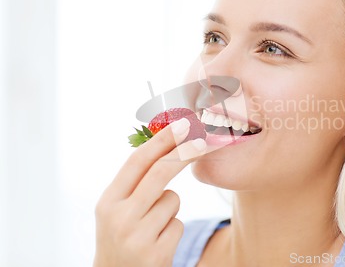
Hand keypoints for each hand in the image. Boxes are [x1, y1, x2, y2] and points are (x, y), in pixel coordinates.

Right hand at [93, 118, 205, 266]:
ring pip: (173, 200)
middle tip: (202, 140)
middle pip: (160, 173)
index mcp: (108, 202)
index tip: (181, 125)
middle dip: (183, 152)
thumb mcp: (116, 210)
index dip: (161, 140)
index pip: (137, 162)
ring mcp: (137, 238)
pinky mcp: (156, 256)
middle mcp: (119, 218)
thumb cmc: (120, 238)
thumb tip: (164, 145)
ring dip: (169, 209)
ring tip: (152, 227)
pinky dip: (173, 230)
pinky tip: (157, 244)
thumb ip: (134, 184)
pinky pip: (178, 224)